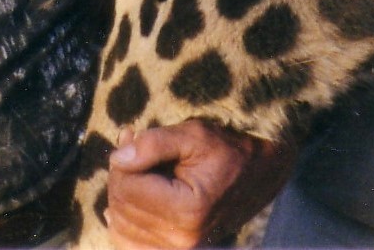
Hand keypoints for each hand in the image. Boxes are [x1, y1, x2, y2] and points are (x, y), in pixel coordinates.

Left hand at [105, 120, 297, 248]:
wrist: (255, 178)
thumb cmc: (225, 152)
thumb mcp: (193, 135)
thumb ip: (153, 144)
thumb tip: (118, 159)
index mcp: (187, 210)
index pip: (127, 187)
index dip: (122, 157)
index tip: (132, 135)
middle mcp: (182, 238)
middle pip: (121, 206)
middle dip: (120, 174)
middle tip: (132, 146)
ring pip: (120, 225)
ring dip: (120, 194)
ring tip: (136, 167)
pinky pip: (128, 244)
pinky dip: (122, 222)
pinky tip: (128, 200)